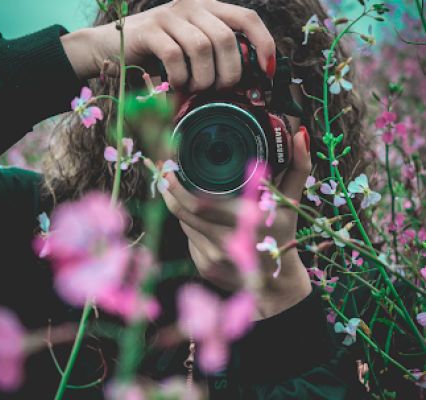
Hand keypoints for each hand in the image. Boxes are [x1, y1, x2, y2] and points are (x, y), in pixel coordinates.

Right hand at [61, 0, 275, 91]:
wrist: (111, 46)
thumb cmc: (158, 54)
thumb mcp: (192, 51)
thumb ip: (216, 57)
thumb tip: (244, 83)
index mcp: (208, 8)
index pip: (247, 18)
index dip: (264, 44)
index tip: (267, 71)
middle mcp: (192, 6)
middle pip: (227, 38)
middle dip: (229, 73)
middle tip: (218, 90)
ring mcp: (170, 16)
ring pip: (202, 47)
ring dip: (203, 78)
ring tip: (194, 88)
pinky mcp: (150, 31)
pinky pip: (175, 56)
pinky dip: (180, 77)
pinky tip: (177, 84)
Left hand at [161, 128, 312, 318]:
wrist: (278, 286)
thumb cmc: (284, 235)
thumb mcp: (291, 201)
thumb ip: (298, 167)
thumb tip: (299, 135)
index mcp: (251, 221)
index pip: (201, 203)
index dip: (178, 185)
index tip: (170, 165)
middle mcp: (230, 242)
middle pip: (186, 212)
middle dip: (170, 190)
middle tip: (165, 171)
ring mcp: (215, 257)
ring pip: (185, 223)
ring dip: (179, 204)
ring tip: (177, 187)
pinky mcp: (206, 267)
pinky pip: (189, 238)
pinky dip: (190, 224)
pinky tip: (196, 216)